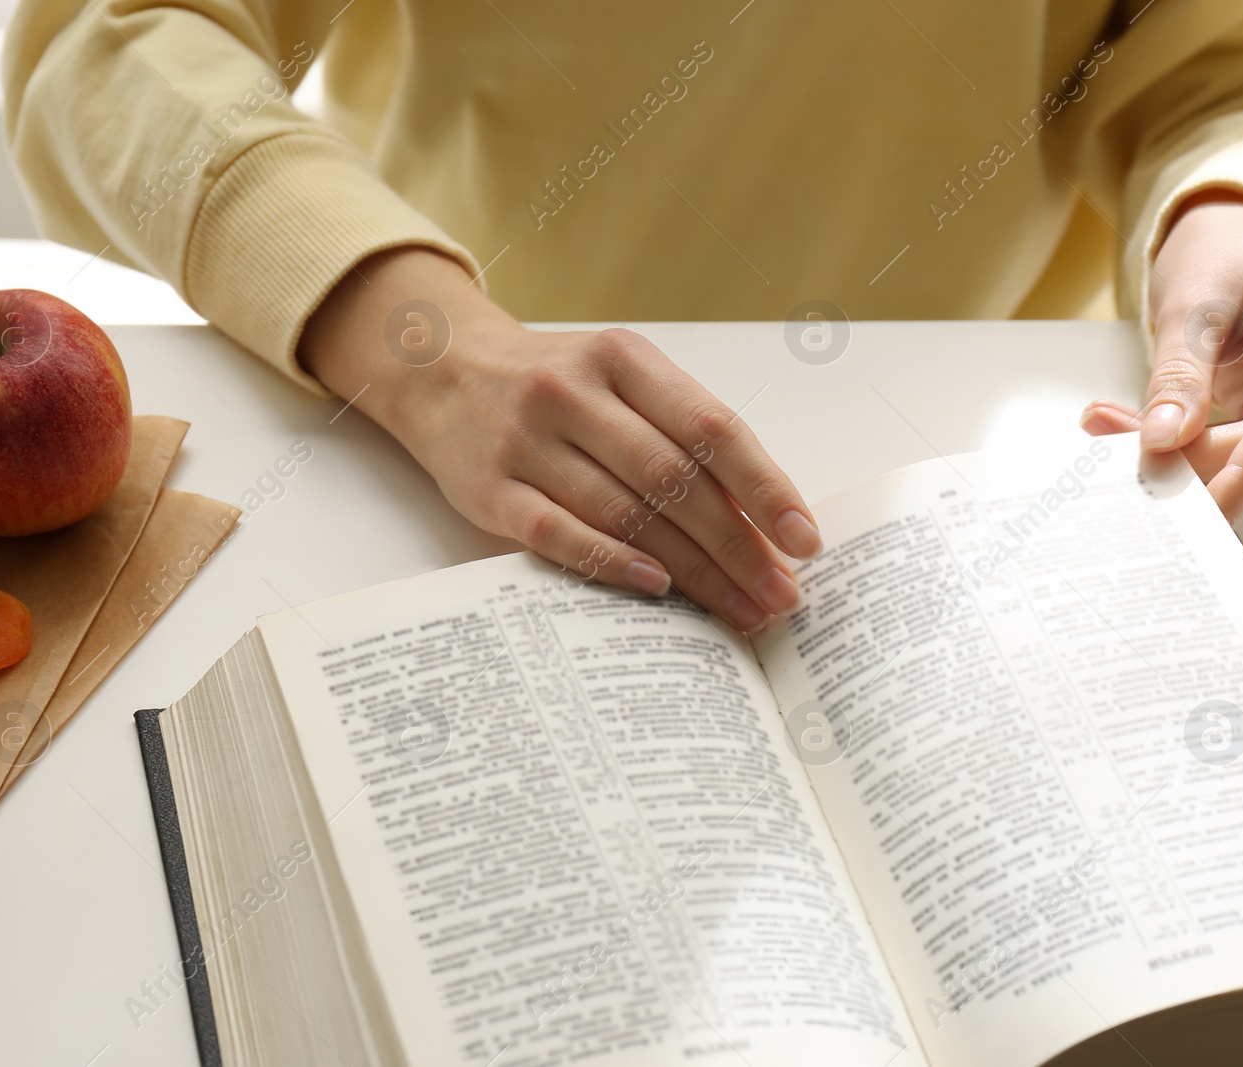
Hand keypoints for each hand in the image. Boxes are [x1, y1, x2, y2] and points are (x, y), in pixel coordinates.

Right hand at [299, 248, 821, 630]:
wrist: (439, 367)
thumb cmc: (554, 384)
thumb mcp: (619, 377)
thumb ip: (681, 430)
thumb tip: (763, 518)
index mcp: (623, 358)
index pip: (712, 427)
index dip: (764, 488)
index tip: (803, 540)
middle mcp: (574, 393)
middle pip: (675, 481)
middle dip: (738, 547)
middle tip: (779, 597)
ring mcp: (526, 440)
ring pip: (625, 514)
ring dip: (692, 571)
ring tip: (738, 611)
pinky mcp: (487, 488)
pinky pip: (558, 534)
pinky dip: (612, 565)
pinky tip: (658, 590)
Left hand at [1079, 193, 1242, 519]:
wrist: (1240, 232)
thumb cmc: (1227, 250)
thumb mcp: (1191, 305)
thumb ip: (1180, 375)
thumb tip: (1164, 439)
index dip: (1238, 477)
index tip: (1200, 516)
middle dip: (1189, 458)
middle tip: (1109, 445)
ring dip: (1185, 449)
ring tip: (1112, 422)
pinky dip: (1194, 441)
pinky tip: (1144, 426)